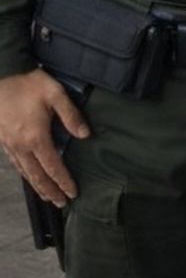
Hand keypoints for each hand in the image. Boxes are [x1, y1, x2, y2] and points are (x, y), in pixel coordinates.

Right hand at [0, 68, 88, 205]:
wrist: (2, 75)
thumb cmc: (30, 84)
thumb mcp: (56, 95)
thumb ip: (71, 116)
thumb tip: (85, 135)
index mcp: (36, 137)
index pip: (53, 166)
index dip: (63, 181)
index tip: (73, 192)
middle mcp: (21, 146)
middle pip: (37, 176)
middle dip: (50, 191)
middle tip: (62, 202)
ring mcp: (9, 145)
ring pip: (24, 172)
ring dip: (37, 186)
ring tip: (48, 196)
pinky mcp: (2, 140)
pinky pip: (15, 164)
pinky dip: (25, 175)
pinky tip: (30, 177)